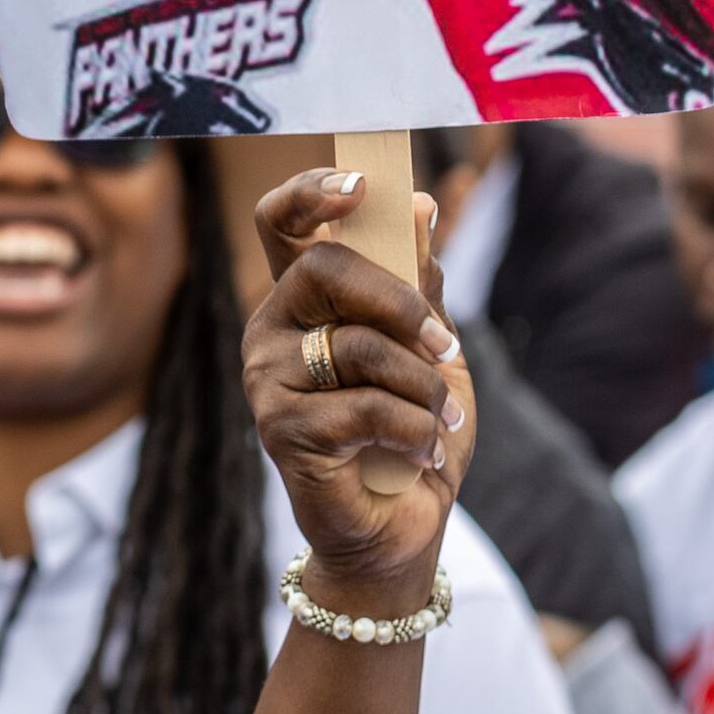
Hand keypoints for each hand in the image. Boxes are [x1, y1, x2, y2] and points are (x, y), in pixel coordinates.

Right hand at [241, 172, 471, 617]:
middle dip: (398, 301)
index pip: (280, 224)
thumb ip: (421, 285)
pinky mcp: (281, 431)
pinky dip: (414, 430)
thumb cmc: (411, 431)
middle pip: (320, 268)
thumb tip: (422, 205)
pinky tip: (423, 454)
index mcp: (301, 301)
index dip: (312, 193)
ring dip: (423, 385)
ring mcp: (267, 381)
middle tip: (446, 345)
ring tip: (445, 418)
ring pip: (357, 346)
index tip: (362, 188)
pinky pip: (364, 408)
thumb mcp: (430, 350)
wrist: (401, 525)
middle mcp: (270, 331)